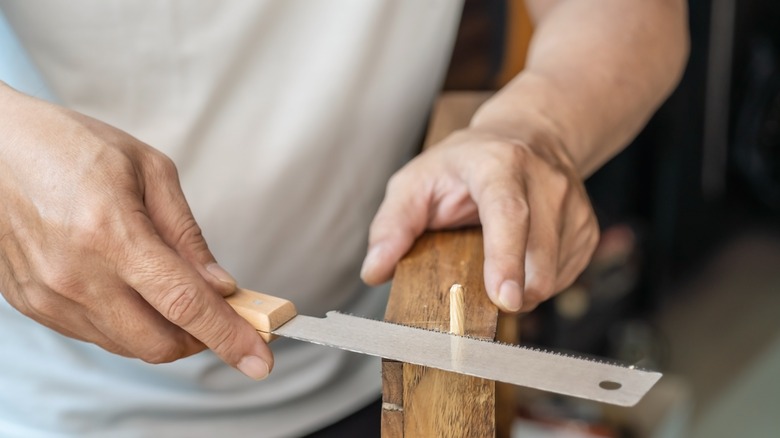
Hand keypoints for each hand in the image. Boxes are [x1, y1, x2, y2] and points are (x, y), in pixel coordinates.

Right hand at [0, 84, 271, 378]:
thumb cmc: (70, 146)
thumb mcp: (148, 170)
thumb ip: (187, 236)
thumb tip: (220, 285)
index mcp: (111, 233)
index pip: (184, 303)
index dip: (228, 336)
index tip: (259, 360)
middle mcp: (76, 276)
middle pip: (159, 343)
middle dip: (201, 339)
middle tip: (219, 312)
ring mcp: (49, 296)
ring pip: (128, 345)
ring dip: (165, 331)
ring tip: (172, 290)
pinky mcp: (33, 305)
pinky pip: (97, 334)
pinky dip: (129, 323)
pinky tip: (132, 288)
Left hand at [361, 126, 598, 312]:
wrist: (528, 136)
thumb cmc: (465, 163)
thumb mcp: (416, 181)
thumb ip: (391, 225)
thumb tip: (375, 270)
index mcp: (499, 165)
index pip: (509, 214)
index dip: (505, 258)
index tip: (502, 298)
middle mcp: (545, 181)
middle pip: (539, 255)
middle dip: (512, 292)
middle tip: (483, 293)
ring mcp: (573, 204)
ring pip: (555, 274)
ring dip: (522, 290)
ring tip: (499, 266)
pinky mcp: (587, 227)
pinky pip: (567, 276)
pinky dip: (540, 283)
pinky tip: (522, 261)